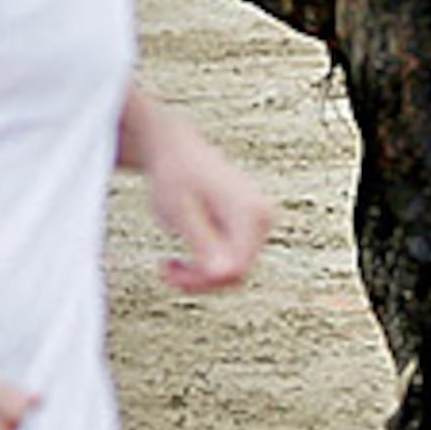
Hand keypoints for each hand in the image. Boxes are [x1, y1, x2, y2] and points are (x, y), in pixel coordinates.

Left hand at [137, 111, 274, 292]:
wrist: (175, 148)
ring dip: (202, 274)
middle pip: (239, 272)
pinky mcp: (252, 227)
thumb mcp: (179, 210)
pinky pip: (233, 259)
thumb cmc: (174, 174)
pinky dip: (207, 263)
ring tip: (170, 265)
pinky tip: (182, 259)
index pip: (237, 269)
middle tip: (166, 272)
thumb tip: (223, 275)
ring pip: (236, 269)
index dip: (203, 281)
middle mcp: (264, 218)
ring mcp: (261, 223)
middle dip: (201, 279)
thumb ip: (202, 242)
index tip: (168, 273)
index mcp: (251, 212)